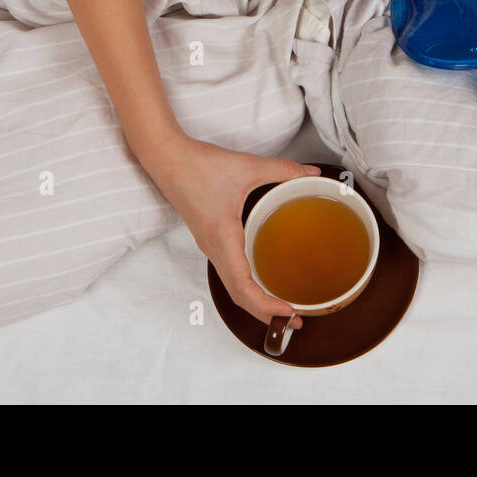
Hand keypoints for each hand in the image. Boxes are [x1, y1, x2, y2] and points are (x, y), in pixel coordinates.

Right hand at [146, 133, 320, 330]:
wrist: (166, 157)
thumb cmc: (199, 165)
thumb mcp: (247, 166)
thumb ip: (283, 170)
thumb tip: (310, 173)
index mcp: (222, 238)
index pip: (242, 288)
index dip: (266, 306)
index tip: (289, 312)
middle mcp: (214, 248)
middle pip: (238, 296)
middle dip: (265, 313)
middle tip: (295, 319)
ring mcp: (210, 246)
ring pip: (233, 286)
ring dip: (256, 301)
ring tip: (282, 306)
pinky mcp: (210, 239)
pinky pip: (229, 272)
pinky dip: (247, 285)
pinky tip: (264, 279)